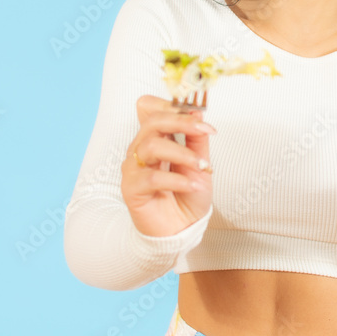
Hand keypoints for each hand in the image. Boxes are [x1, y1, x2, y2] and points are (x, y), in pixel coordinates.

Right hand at [120, 95, 215, 237]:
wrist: (182, 229)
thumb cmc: (188, 195)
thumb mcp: (200, 163)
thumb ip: (197, 139)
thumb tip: (198, 113)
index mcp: (155, 138)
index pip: (150, 108)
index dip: (172, 106)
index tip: (199, 114)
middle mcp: (140, 149)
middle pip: (152, 122)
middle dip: (181, 122)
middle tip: (205, 130)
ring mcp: (133, 168)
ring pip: (152, 146)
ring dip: (182, 154)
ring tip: (203, 166)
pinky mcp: (131, 189)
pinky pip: (152, 177)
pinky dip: (177, 180)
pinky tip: (193, 185)